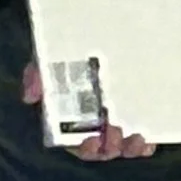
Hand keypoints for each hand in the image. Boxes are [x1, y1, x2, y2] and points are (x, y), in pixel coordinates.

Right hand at [21, 59, 153, 161]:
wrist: (99, 31)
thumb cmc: (70, 53)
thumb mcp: (49, 60)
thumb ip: (36, 76)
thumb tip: (31, 97)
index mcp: (73, 119)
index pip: (76, 142)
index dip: (85, 147)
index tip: (93, 140)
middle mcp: (96, 124)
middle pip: (102, 149)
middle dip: (108, 148)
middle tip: (116, 135)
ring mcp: (118, 120)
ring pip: (124, 146)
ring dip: (130, 148)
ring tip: (137, 138)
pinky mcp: (137, 114)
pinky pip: (143, 137)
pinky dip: (146, 144)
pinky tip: (150, 141)